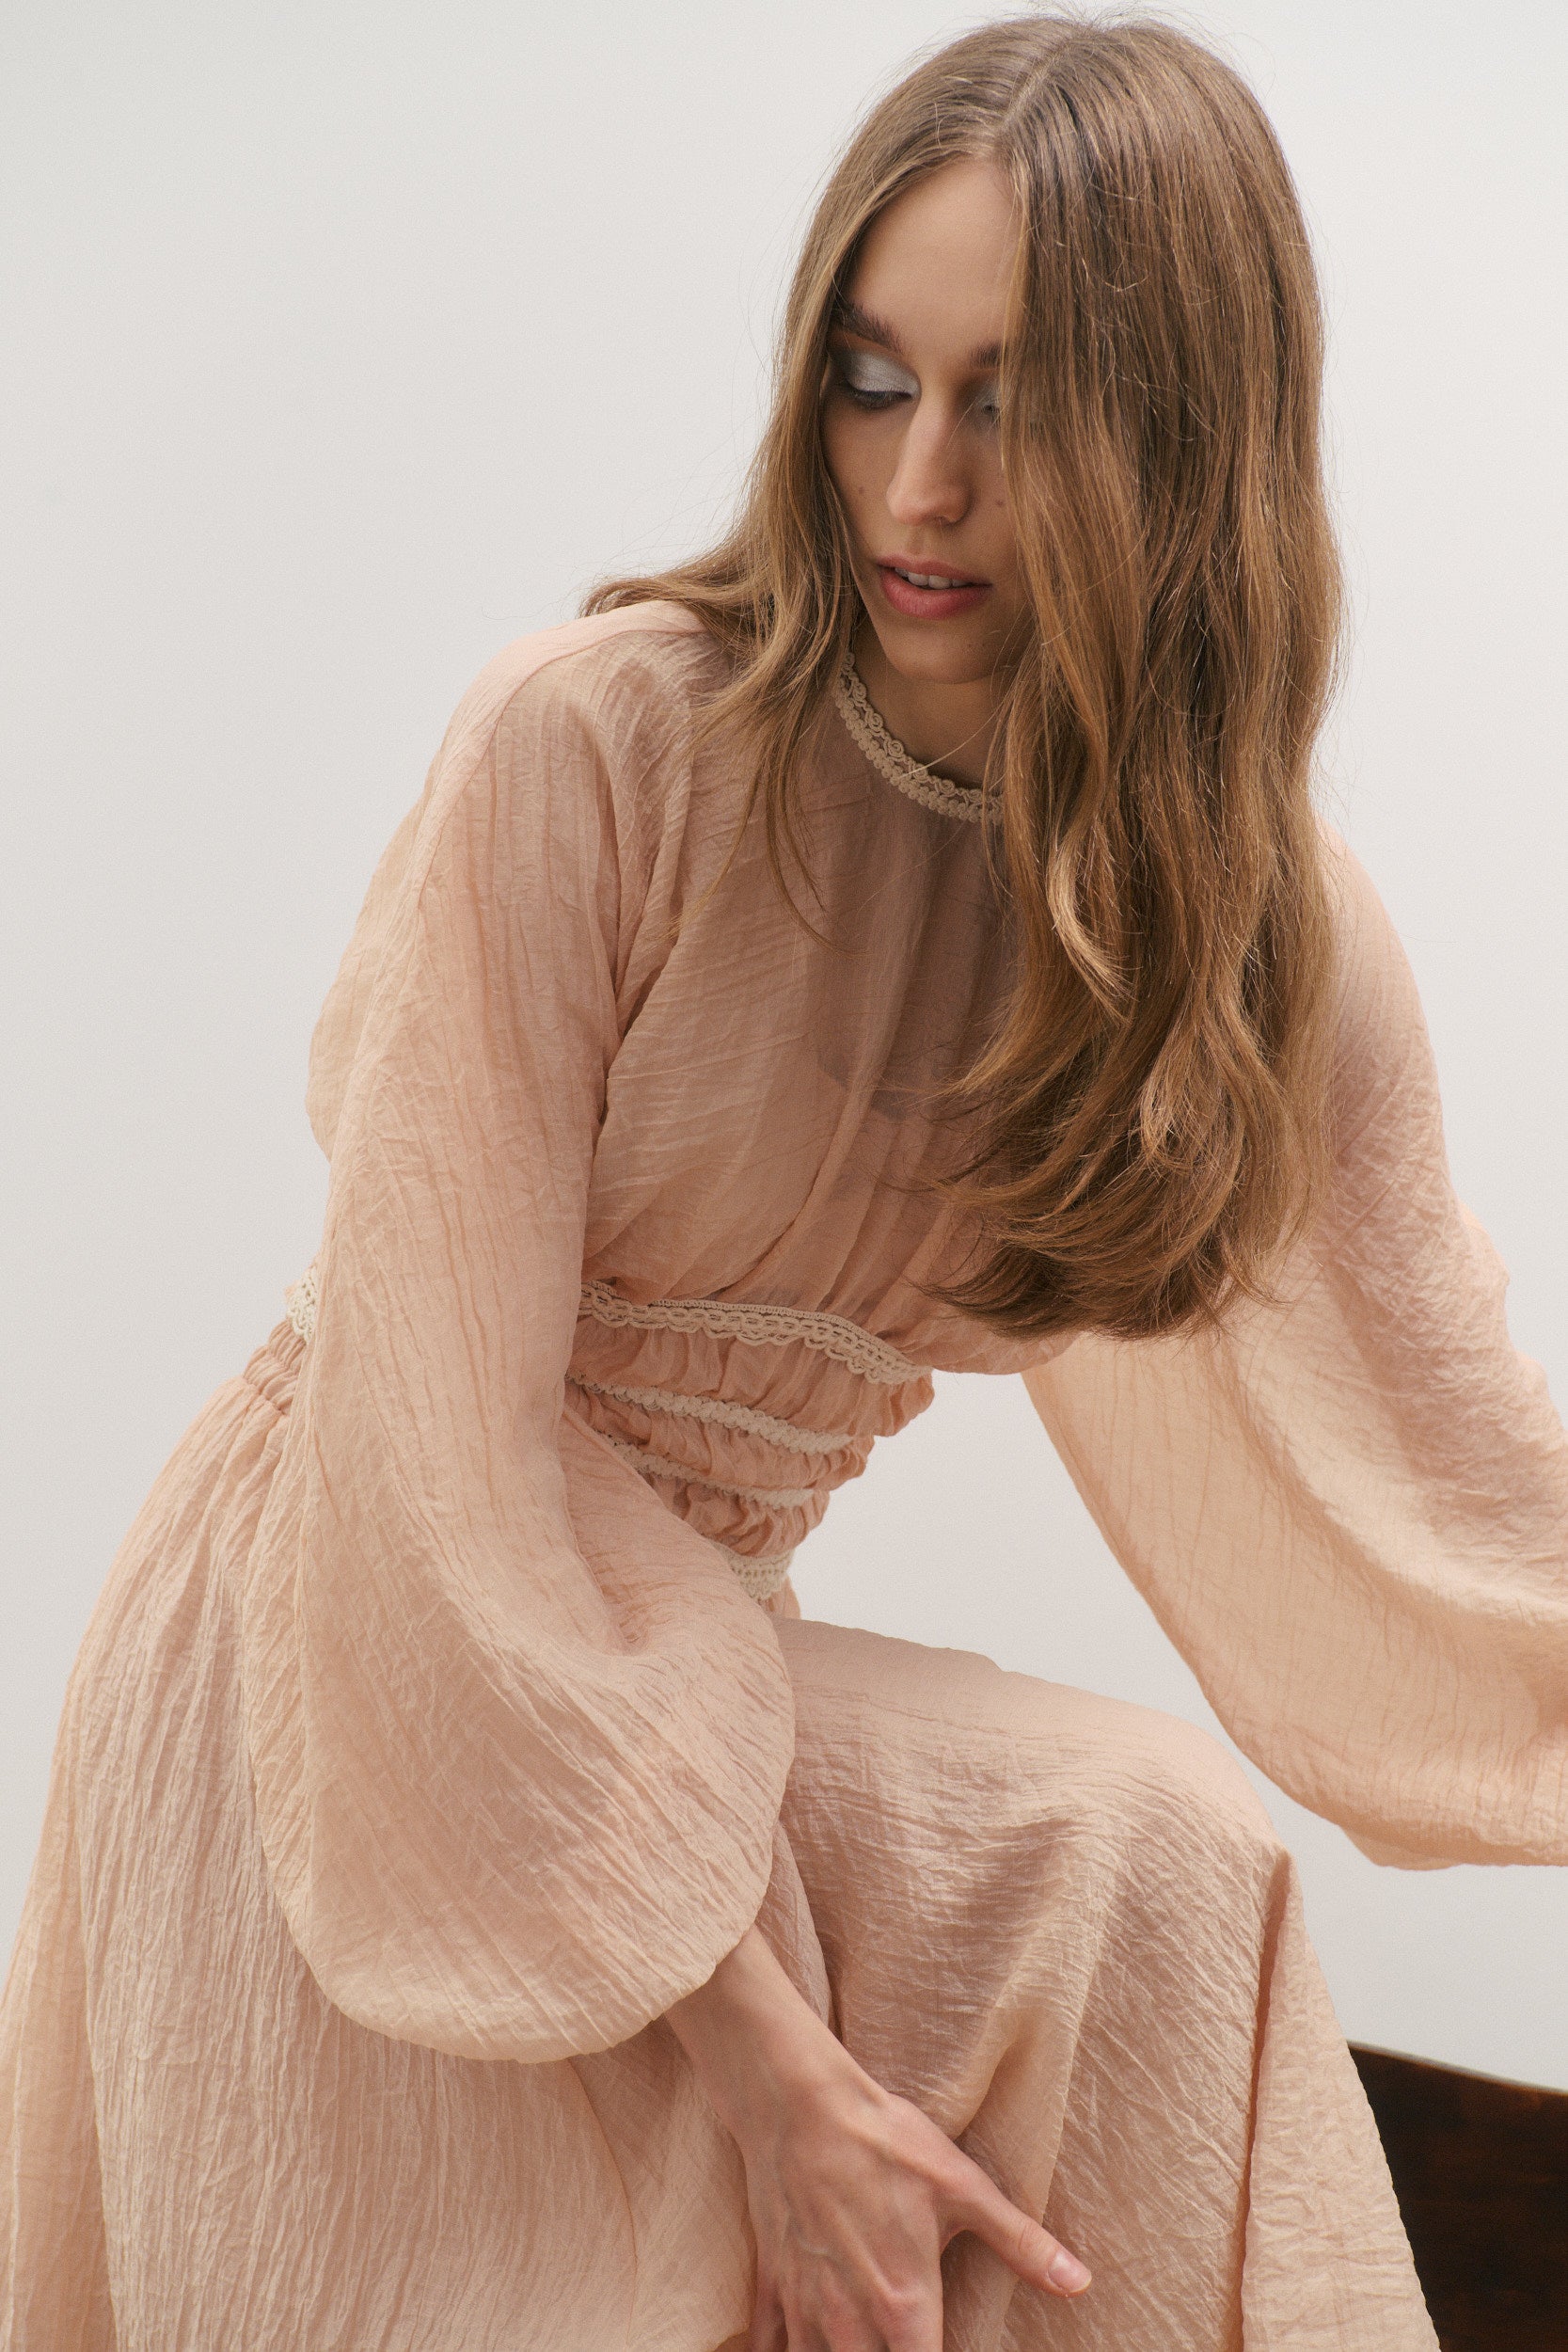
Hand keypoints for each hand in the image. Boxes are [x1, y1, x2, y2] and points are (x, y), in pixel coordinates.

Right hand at [666, 1928, 1089, 2350]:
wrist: (799, 2103)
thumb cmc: (885, 2141)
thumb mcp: (963, 2186)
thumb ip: (1020, 2242)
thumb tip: (1079, 2281)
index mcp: (905, 2305)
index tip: (948, 2349)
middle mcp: (850, 2322)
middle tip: (908, 2337)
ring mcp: (806, 2306)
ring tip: (863, 2338)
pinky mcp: (773, 2285)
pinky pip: (768, 2347)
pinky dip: (783, 2350)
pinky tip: (806, 2340)